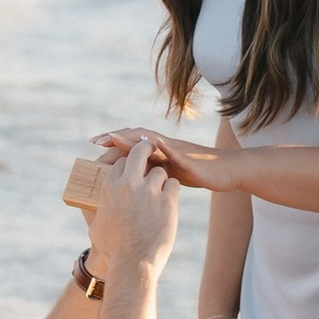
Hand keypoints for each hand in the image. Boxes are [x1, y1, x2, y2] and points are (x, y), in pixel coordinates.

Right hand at [89, 139, 179, 285]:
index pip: (121, 161)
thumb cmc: (113, 250)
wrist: (132, 264)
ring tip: (160, 193)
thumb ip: (96, 212)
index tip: (135, 166)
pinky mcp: (166, 201)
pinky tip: (169, 200)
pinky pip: (173, 184)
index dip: (129, 162)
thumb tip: (87, 209)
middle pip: (140, 152)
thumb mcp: (96, 227)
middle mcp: (128, 185)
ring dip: (161, 180)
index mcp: (110, 187)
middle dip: (147, 148)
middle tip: (153, 150)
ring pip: (160, 171)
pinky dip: (172, 191)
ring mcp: (148, 191)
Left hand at [97, 127, 229, 192]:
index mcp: (157, 152)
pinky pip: (176, 152)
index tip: (93, 144)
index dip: (112, 142)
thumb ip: (151, 173)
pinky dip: (164, 147)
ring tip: (115, 137)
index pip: (131, 144)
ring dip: (132, 138)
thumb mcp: (169, 172)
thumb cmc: (197, 172)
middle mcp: (164, 147)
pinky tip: (154, 144)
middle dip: (115, 137)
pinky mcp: (190, 159)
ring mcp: (177, 150)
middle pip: (136, 138)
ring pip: (152, 141)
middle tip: (96, 140)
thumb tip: (132, 180)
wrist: (225, 170)